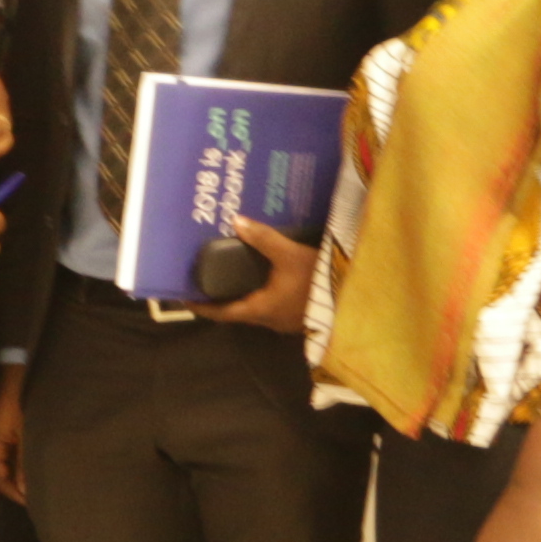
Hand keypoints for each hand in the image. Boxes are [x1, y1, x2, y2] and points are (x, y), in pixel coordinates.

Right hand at [0, 365, 27, 504]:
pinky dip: (22, 462)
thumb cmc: (21, 400)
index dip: (11, 490)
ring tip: (37, 484)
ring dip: (19, 474)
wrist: (19, 373)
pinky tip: (34, 466)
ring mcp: (0, 435)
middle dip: (15, 485)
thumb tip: (24, 489)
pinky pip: (12, 452)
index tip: (28, 501)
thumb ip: (24, 461)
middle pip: (0, 471)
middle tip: (35, 497)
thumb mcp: (26, 433)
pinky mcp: (8, 430)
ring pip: (6, 462)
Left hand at [191, 212, 319, 335]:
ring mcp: (284, 320)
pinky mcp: (299, 316)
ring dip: (242, 294)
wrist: (356, 302)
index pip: (221, 313)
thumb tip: (236, 220)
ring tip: (233, 272)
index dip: (201, 305)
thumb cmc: (319, 281)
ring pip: (255, 309)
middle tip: (207, 276)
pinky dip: (261, 292)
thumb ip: (263, 238)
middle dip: (220, 297)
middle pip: (236, 311)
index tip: (184, 296)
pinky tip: (265, 276)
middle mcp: (268, 320)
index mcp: (259, 309)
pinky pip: (272, 305)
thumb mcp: (290, 255)